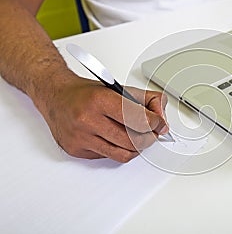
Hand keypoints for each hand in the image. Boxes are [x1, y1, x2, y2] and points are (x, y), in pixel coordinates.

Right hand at [38, 76, 168, 162]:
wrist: (56, 96)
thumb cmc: (87, 93)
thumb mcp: (120, 88)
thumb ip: (147, 100)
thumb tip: (161, 117)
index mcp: (100, 100)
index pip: (138, 118)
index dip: (155, 123)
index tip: (160, 124)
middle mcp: (88, 119)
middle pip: (133, 140)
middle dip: (149, 138)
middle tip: (153, 133)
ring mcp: (81, 137)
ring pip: (123, 153)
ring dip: (137, 147)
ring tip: (139, 138)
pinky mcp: (77, 150)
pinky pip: (108, 157)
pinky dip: (118, 150)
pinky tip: (118, 140)